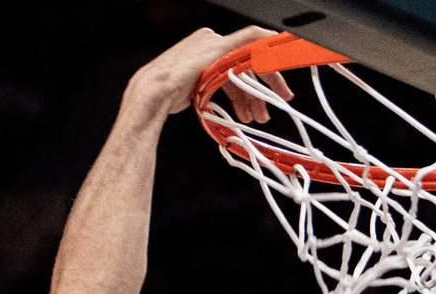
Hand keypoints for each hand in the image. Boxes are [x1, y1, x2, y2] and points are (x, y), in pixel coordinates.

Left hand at [125, 26, 293, 119]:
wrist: (153, 94)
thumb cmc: (178, 73)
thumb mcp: (215, 52)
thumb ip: (243, 41)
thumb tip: (265, 33)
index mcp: (215, 40)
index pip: (252, 51)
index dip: (269, 67)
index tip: (282, 79)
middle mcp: (212, 50)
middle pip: (246, 70)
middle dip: (260, 91)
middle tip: (273, 107)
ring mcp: (207, 66)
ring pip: (237, 83)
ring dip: (248, 101)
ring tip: (255, 118)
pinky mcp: (201, 81)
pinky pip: (226, 90)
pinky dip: (235, 101)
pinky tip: (241, 114)